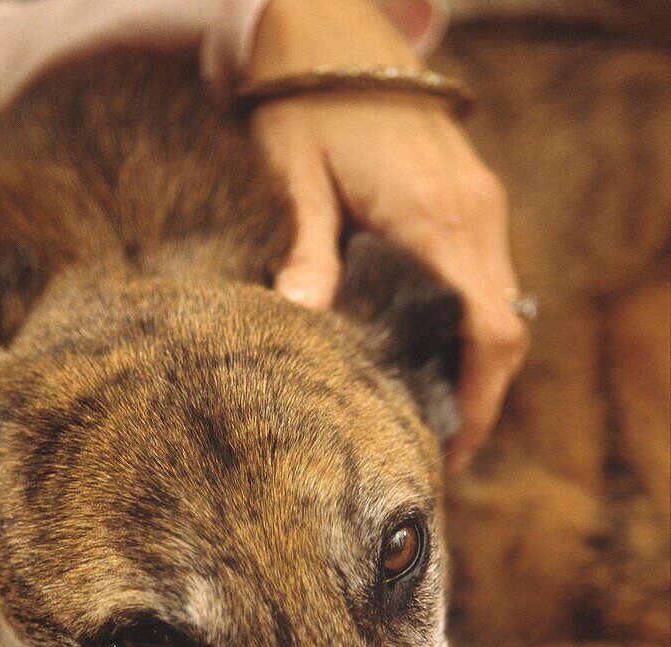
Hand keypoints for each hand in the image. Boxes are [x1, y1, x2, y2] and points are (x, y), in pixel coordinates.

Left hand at [249, 0, 527, 474]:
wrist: (330, 26)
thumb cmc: (304, 100)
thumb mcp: (295, 178)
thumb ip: (308, 253)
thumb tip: (302, 323)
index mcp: (438, 220)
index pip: (488, 333)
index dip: (479, 400)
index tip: (451, 446)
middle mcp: (475, 215)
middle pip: (507, 330)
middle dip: (484, 397)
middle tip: (442, 448)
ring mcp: (480, 203)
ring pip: (505, 305)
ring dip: (481, 363)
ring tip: (439, 411)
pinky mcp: (470, 196)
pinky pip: (492, 277)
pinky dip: (475, 325)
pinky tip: (438, 351)